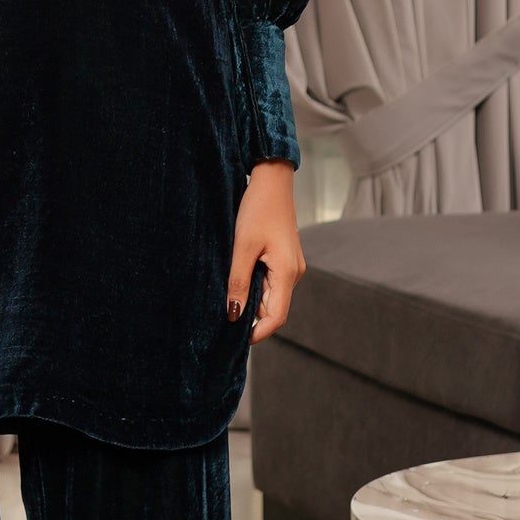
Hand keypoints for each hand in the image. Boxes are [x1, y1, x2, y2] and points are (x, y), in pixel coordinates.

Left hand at [226, 160, 303, 343]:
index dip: (258, 332)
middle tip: (225, 324)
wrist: (271, 179)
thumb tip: (234, 315)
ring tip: (228, 304)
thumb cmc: (257, 209)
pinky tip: (238, 285)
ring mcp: (291, 265)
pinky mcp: (285, 258)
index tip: (236, 340)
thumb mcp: (242, 247)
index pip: (276, 316)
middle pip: (275, 308)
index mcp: (287, 272)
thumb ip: (238, 282)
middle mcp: (294, 272)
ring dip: (253, 303)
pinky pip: (272, 282)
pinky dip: (256, 289)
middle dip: (253, 319)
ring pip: (272, 296)